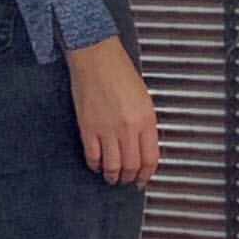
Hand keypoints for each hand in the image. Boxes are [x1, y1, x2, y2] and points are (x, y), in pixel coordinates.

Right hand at [64, 35, 158, 188]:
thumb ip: (144, 124)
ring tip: (111, 178)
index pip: (150, 158)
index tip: (142, 180)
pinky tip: (97, 165)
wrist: (96, 57)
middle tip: (127, 181)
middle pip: (131, 166)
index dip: (146, 175)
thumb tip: (142, 146)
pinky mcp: (88, 128)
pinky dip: (95, 165)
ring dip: (112, 177)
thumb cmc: (119, 71)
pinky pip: (93, 157)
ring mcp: (107, 129)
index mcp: (146, 119)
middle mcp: (128, 127)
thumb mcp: (143, 99)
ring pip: (112, 167)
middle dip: (129, 178)